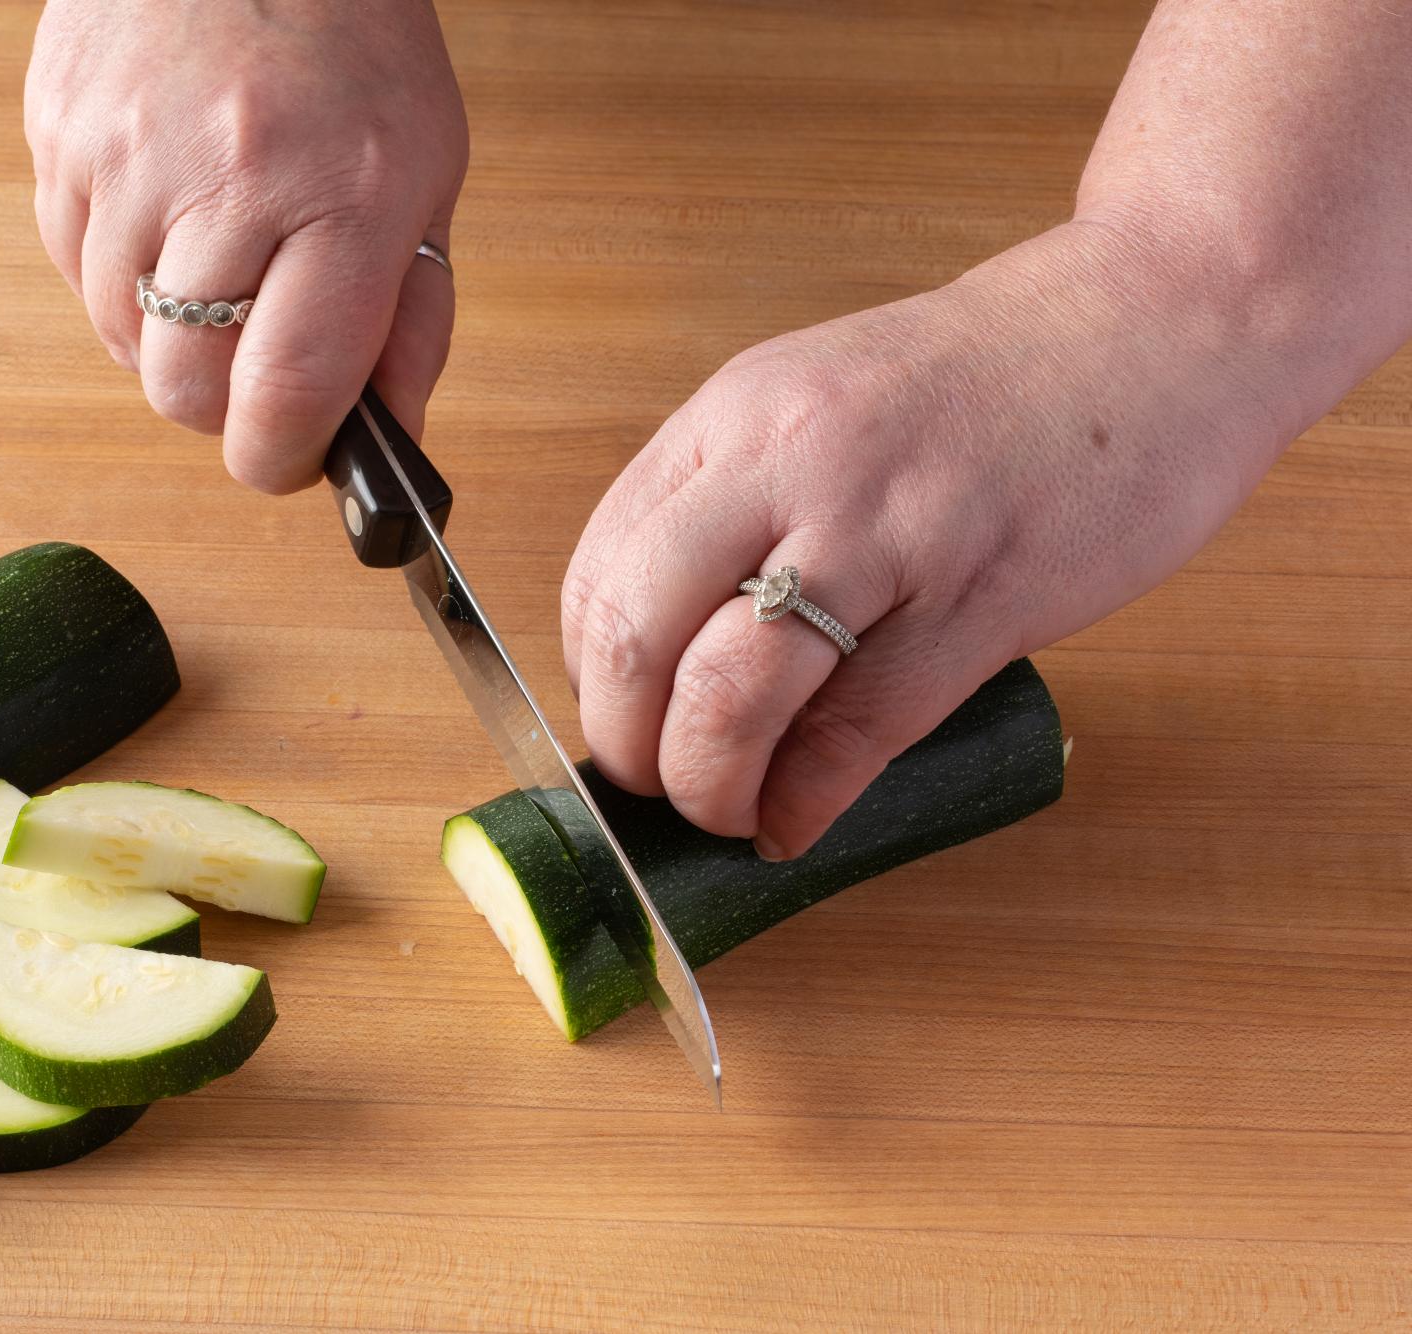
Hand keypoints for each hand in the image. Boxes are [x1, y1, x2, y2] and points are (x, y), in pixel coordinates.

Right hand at [26, 0, 468, 491]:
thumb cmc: (351, 43)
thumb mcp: (425, 176)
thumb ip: (412, 319)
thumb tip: (387, 440)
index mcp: (341, 196)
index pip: (285, 394)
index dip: (281, 460)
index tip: (291, 459)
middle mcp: (226, 178)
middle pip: (185, 391)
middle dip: (224, 407)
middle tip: (259, 362)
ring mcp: (124, 156)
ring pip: (123, 342)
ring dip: (170, 340)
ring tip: (219, 264)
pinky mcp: (57, 136)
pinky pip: (78, 272)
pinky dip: (122, 278)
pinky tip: (169, 217)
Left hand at [560, 220, 1291, 857]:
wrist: (1162, 321)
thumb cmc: (986, 381)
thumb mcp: (821, 402)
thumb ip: (737, 504)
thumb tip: (665, 653)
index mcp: (735, 416)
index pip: (599, 572)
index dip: (588, 678)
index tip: (620, 720)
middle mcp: (789, 464)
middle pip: (638, 636)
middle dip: (626, 745)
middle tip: (654, 785)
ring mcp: (885, 530)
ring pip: (731, 694)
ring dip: (706, 785)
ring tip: (724, 811)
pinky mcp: (981, 600)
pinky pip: (856, 733)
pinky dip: (804, 802)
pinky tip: (795, 823)